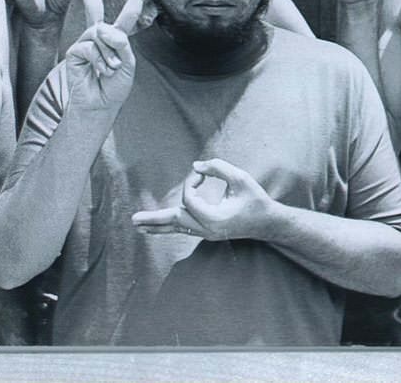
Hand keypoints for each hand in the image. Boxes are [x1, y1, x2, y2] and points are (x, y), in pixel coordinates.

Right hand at [63, 0, 149, 108]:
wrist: (98, 106)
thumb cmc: (114, 88)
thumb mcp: (128, 65)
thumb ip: (121, 44)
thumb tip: (104, 30)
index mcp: (117, 38)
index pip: (128, 14)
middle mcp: (99, 36)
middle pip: (94, 5)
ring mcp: (86, 41)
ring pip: (101, 32)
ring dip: (110, 53)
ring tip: (111, 70)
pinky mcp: (75, 51)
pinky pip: (92, 45)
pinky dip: (100, 59)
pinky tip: (100, 71)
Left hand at [131, 158, 274, 240]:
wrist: (268, 223)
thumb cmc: (255, 200)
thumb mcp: (241, 179)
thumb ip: (218, 168)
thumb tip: (196, 167)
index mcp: (215, 219)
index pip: (190, 199)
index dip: (192, 182)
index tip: (202, 173)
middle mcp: (207, 229)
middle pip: (175, 222)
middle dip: (154, 220)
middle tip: (133, 220)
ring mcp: (206, 233)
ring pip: (177, 227)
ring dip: (157, 225)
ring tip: (137, 225)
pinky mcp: (206, 231)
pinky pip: (183, 228)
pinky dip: (168, 227)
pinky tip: (155, 229)